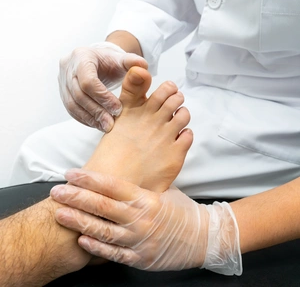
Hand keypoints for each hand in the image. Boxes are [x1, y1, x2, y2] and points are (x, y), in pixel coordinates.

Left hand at [50, 169, 241, 274]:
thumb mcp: (165, 192)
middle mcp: (141, 218)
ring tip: (60, 213)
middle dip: (77, 198)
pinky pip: (115, 253)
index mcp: (147, 199)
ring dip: (79, 221)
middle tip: (57, 192)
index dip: (90, 179)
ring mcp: (140, 240)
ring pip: (104, 230)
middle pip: (103, 206)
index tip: (72, 173)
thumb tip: (119, 180)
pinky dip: (97, 247)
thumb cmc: (183, 210)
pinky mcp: (141, 258)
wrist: (203, 237)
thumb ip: (142, 188)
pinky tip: (81, 239)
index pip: (112, 186)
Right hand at [58, 42, 147, 131]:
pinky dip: (85, 119)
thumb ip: (133, 62)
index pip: (88, 80)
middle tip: (112, 124)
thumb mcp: (122, 60)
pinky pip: (71, 110)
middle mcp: (68, 67)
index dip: (102, 97)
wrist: (98, 63)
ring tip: (106, 127)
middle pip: (79, 94)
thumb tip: (143, 66)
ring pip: (72, 104)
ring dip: (90, 118)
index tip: (118, 109)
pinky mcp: (63, 93)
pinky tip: (98, 125)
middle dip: (96, 111)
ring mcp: (63, 81)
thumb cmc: (111, 62)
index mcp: (82, 56)